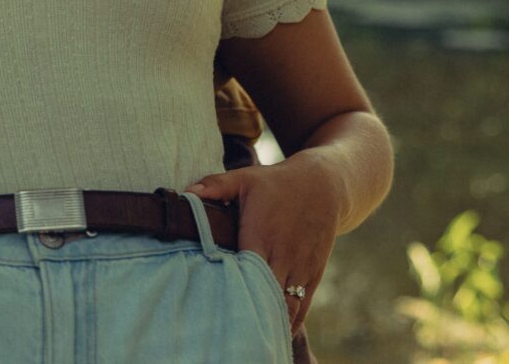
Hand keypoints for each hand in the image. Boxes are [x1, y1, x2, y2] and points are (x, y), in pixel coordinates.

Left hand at [184, 155, 342, 334]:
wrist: (323, 185)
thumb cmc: (276, 183)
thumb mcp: (244, 178)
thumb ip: (215, 186)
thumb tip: (185, 193)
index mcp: (261, 236)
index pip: (246, 273)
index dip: (232, 289)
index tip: (214, 300)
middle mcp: (283, 256)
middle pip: (266, 296)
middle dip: (249, 311)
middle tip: (228, 323)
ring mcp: (300, 268)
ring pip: (287, 307)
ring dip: (270, 320)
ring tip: (251, 330)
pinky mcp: (313, 275)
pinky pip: (303, 307)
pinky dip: (288, 321)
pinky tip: (273, 329)